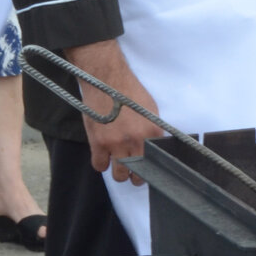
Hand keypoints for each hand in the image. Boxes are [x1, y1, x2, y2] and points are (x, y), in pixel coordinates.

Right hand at [65, 39, 163, 184]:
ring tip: (120, 167)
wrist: (106, 79)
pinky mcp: (98, 143)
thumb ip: (153, 130)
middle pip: (138, 174)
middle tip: (134, 172)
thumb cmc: (129, 91)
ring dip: (120, 173)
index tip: (150, 171)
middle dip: (137, 176)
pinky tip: (105, 157)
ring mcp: (116, 143)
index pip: (157, 161)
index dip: (153, 169)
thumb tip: (156, 146)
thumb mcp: (150, 109)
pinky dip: (102, 164)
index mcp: (152, 131)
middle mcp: (135, 140)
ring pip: (120, 175)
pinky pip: (100, 166)